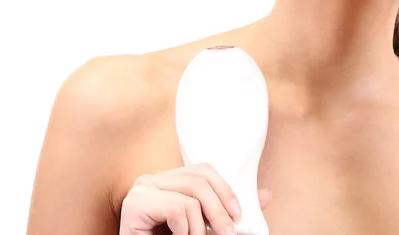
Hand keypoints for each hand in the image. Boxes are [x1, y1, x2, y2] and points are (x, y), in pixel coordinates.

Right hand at [119, 163, 271, 234]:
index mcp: (166, 180)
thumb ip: (227, 210)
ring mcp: (140, 189)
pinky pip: (177, 209)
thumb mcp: (202, 226)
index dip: (225, 189)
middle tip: (229, 233)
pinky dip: (185, 232)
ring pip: (190, 197)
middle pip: (199, 180)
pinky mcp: (134, 204)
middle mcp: (151, 179)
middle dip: (219, 209)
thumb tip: (265, 195)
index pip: (202, 170)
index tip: (238, 214)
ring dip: (201, 228)